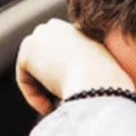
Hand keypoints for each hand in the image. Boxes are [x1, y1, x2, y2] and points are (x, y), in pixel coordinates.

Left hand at [15, 19, 134, 115]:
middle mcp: (58, 26)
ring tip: (56, 108)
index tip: (72, 96)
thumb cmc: (110, 86)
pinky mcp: (28, 50)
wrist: (100, 82)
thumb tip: (81, 91)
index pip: (61, 54)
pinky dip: (34, 96)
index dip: (63, 77)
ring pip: (34, 70)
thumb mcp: (105, 76)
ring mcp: (41, 35)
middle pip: (43, 60)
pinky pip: (25, 79)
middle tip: (59, 104)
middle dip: (48, 82)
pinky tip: (48, 107)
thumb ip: (90, 75)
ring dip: (42, 91)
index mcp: (79, 27)